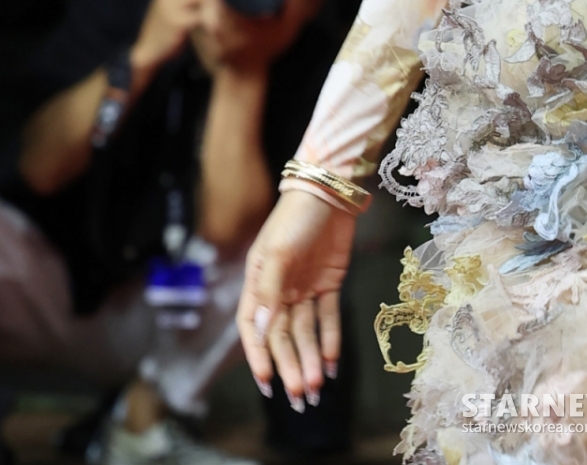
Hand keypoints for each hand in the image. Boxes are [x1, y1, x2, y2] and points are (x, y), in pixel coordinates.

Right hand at [131, 0, 210, 78]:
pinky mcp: (175, 20)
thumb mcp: (173, 2)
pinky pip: (201, 14)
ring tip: (215, 17)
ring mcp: (169, 5)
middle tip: (216, 3)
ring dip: (213, 5)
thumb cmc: (166, 23)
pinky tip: (211, 26)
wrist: (149, 48)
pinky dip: (209, 20)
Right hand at [238, 189, 355, 408]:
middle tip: (301, 397)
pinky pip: (328, 317)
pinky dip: (330, 340)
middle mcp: (280, 289)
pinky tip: (332, 364)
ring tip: (317, 388)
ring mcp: (305, 287)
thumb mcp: (278, 252)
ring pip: (306, 332)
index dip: (259, 355)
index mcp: (259, 282)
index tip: (266, 383)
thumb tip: (261, 332)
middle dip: (290, 367)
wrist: (331, 189)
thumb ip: (270, 292)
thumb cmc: (296, 216)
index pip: (255, 328)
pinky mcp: (330, 282)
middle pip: (283, 336)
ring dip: (310, 360)